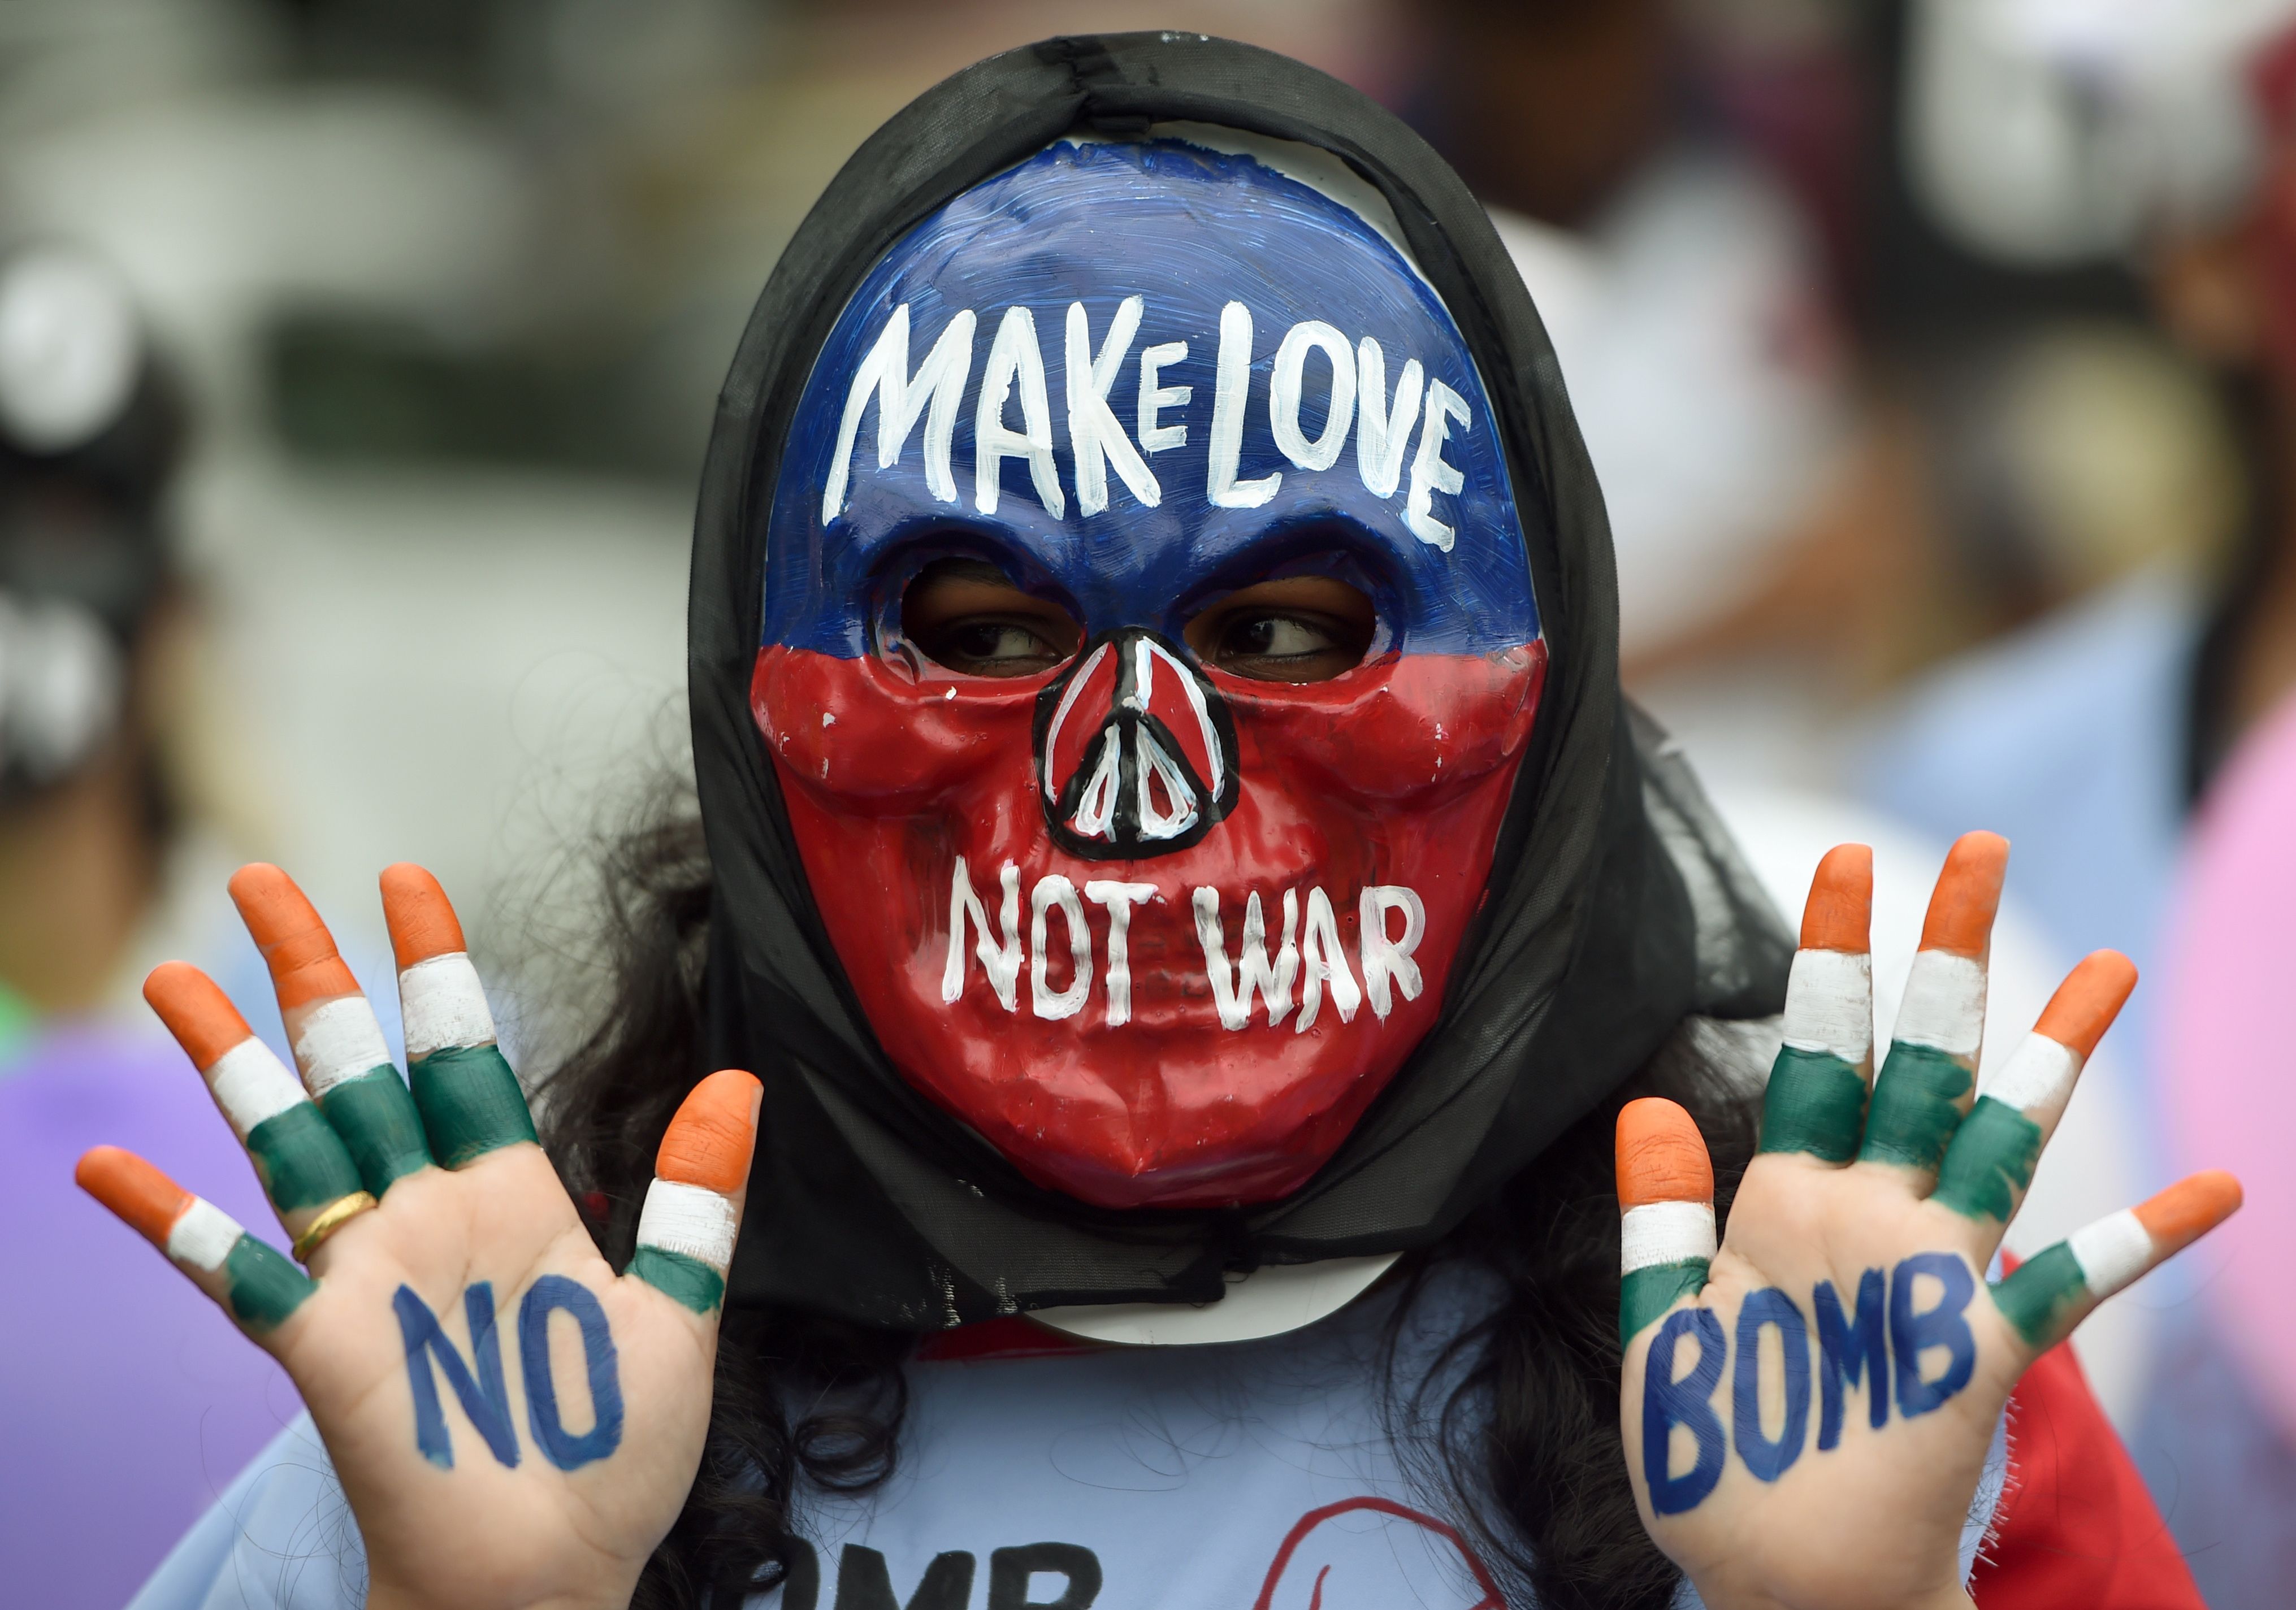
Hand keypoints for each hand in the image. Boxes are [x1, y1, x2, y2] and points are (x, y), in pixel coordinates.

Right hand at [77, 864, 755, 1609]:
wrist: (559, 1574)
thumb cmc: (615, 1454)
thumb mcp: (677, 1311)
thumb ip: (697, 1198)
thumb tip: (740, 1084)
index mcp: (512, 1196)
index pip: (462, 1050)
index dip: (433, 967)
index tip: (408, 881)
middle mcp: (428, 1215)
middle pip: (354, 1067)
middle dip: (311, 972)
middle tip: (260, 877)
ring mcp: (366, 1274)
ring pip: (285, 1137)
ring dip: (228, 1058)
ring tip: (173, 976)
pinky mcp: (322, 1344)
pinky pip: (234, 1270)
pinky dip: (169, 1221)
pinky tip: (110, 1168)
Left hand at [1618, 834, 2239, 1609]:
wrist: (1770, 1582)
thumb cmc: (1712, 1460)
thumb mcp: (1665, 1328)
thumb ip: (1664, 1215)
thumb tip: (1648, 1100)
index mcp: (1787, 1203)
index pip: (1816, 1053)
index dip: (1832, 957)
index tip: (1843, 859)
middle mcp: (1869, 1219)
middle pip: (1920, 1063)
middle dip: (1950, 958)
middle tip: (1981, 850)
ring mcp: (1931, 1278)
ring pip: (2002, 1140)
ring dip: (2053, 1056)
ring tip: (2109, 965)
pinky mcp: (1977, 1352)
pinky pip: (2072, 1284)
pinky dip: (2141, 1238)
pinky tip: (2213, 1190)